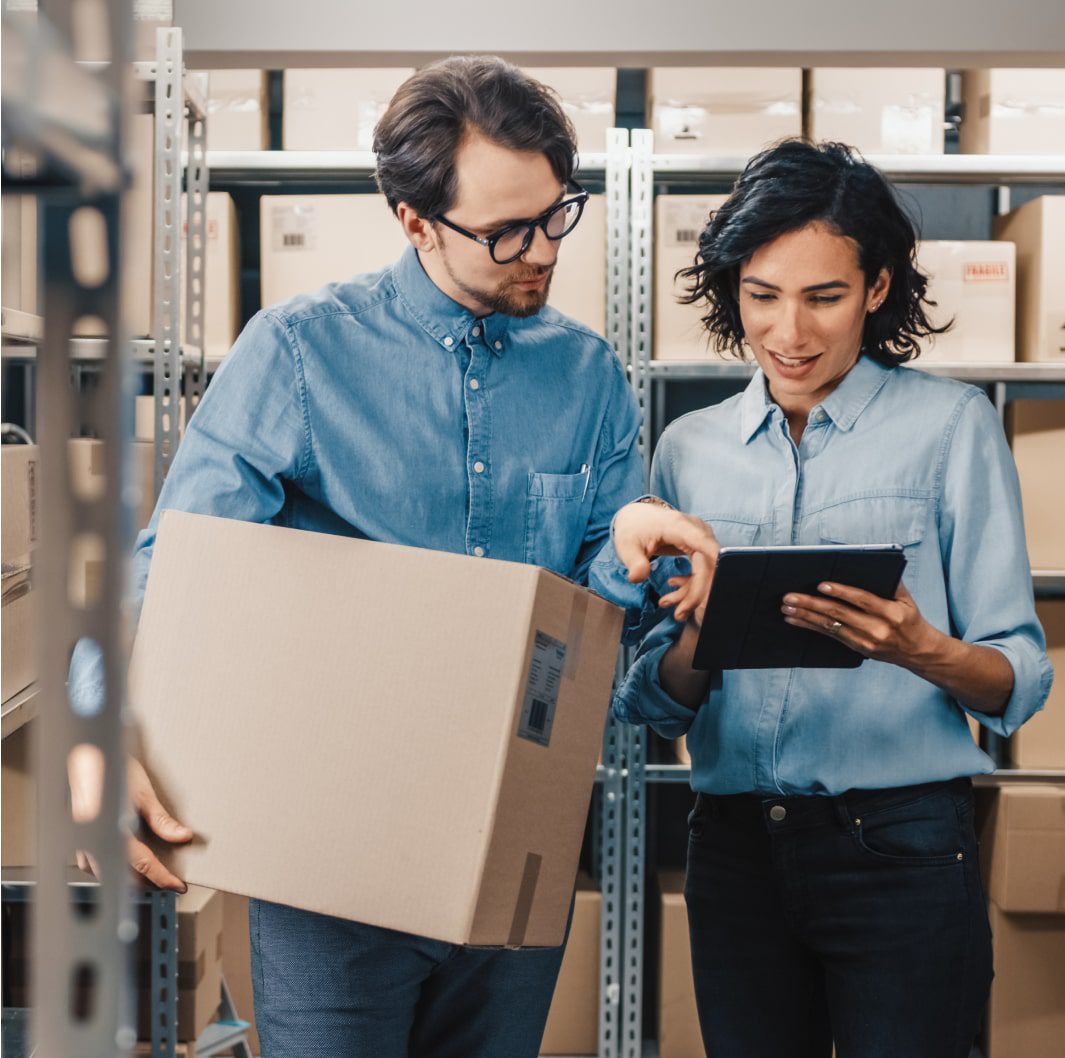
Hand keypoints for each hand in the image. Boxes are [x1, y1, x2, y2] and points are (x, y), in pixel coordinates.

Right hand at [69, 748, 191, 891]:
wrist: (85, 755)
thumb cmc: (109, 769)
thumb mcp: (142, 792)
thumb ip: (161, 819)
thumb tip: (182, 836)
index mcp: (110, 829)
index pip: (141, 864)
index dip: (161, 877)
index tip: (175, 885)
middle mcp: (92, 840)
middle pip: (122, 874)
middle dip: (146, 881)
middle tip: (167, 881)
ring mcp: (81, 842)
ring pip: (106, 871)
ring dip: (128, 876)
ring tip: (151, 874)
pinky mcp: (77, 838)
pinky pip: (94, 862)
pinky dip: (112, 866)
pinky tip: (123, 862)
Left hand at [612, 501, 718, 622]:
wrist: (637, 518)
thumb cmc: (633, 529)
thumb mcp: (627, 546)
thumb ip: (634, 562)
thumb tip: (637, 578)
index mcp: (678, 525)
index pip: (703, 543)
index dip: (715, 562)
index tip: (720, 583)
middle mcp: (696, 529)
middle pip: (708, 565)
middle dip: (696, 594)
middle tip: (678, 614)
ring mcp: (701, 538)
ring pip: (708, 570)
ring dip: (692, 592)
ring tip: (667, 603)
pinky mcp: (700, 546)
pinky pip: (704, 569)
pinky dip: (692, 584)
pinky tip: (673, 587)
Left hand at [781, 580, 941, 668]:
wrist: (918, 652)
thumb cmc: (909, 619)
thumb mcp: (907, 599)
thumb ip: (891, 582)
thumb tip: (871, 563)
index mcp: (891, 612)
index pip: (862, 600)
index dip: (841, 592)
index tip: (821, 585)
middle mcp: (877, 628)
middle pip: (839, 614)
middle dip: (811, 604)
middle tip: (789, 597)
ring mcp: (866, 641)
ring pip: (830, 626)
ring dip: (805, 616)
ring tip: (787, 607)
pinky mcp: (857, 648)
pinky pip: (829, 636)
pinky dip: (810, 626)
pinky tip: (795, 619)